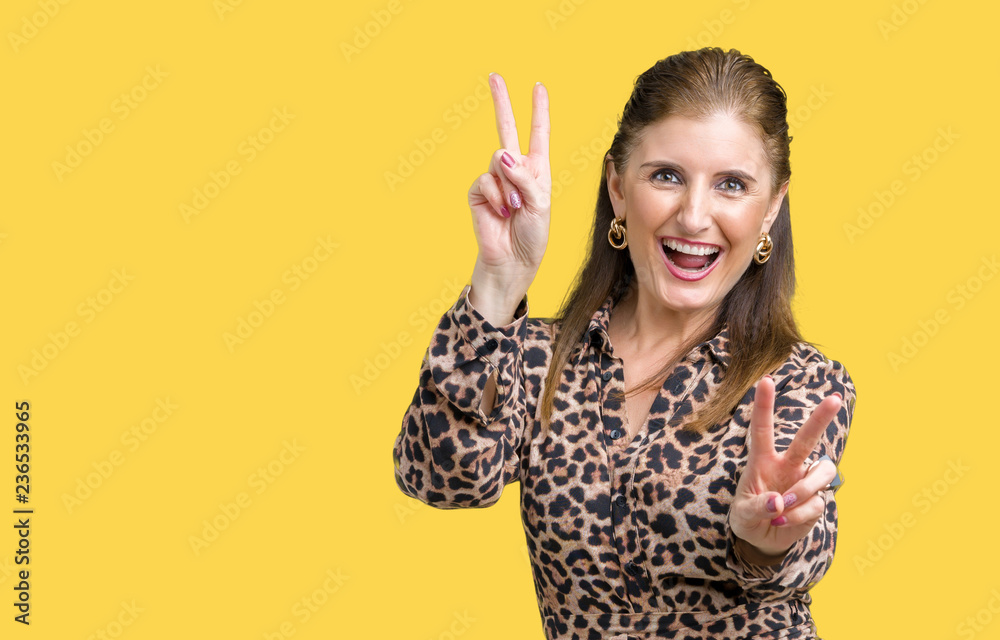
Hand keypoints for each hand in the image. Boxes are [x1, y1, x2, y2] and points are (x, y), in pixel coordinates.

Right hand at [467, 73, 550, 301]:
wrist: (512, 263)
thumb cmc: (532, 237)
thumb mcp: (541, 205)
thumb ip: (526, 177)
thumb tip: (503, 155)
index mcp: (536, 171)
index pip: (537, 134)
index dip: (538, 110)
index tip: (538, 87)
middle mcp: (515, 171)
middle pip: (507, 129)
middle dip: (502, 103)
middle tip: (494, 76)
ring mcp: (495, 180)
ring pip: (498, 160)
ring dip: (510, 185)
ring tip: (515, 209)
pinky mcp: (479, 193)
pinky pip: (485, 180)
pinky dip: (496, 195)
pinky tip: (501, 212)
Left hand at [728, 375, 842, 557]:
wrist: (762, 539)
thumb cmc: (748, 517)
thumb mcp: (742, 515)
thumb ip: (757, 507)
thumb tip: (779, 502)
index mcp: (763, 461)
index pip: (762, 429)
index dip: (764, 405)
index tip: (766, 380)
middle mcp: (787, 465)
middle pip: (806, 438)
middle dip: (821, 418)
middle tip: (836, 399)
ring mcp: (804, 481)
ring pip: (820, 473)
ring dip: (803, 491)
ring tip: (783, 508)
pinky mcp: (817, 499)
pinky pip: (816, 503)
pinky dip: (799, 516)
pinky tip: (784, 521)